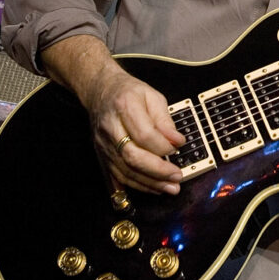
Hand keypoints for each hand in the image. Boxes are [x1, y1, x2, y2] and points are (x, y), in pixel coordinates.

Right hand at [84, 66, 186, 194]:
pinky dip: (139, 185)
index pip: (144, 134)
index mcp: (125, 107)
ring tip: (171, 187)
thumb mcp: (152, 96)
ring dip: (150, 183)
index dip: (163, 146)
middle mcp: (111, 128)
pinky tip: (155, 188)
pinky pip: (119, 176)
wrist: (100, 91)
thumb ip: (165, 120)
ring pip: (126, 171)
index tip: (178, 147)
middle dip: (158, 171)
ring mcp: (104, 144)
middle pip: (132, 156)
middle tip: (178, 176)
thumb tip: (177, 141)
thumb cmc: (130, 92)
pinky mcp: (102, 156)